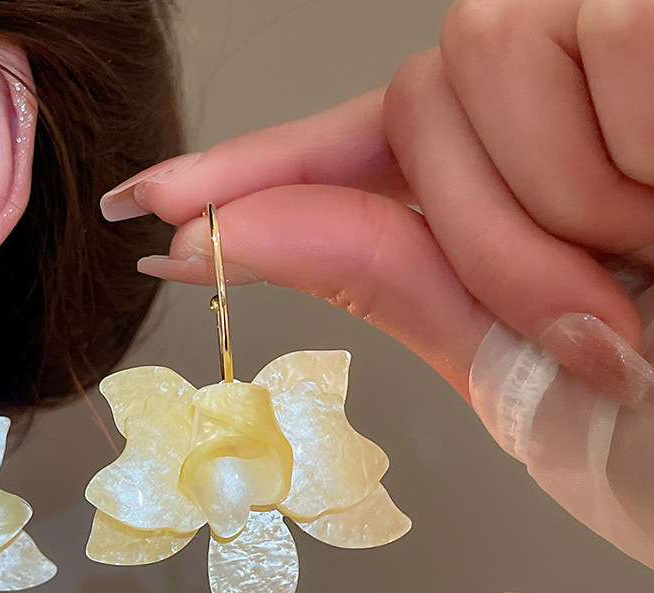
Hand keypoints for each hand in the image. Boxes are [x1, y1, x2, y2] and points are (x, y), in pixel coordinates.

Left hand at [101, 0, 653, 403]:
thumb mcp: (533, 381)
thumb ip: (402, 286)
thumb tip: (235, 234)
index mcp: (527, 191)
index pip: (359, 158)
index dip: (251, 179)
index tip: (153, 208)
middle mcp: (573, 96)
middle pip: (412, 99)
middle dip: (477, 230)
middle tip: (602, 323)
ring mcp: (622, 45)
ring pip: (466, 63)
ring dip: (546, 209)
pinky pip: (581, 42)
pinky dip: (622, 155)